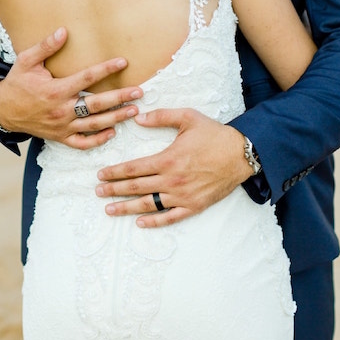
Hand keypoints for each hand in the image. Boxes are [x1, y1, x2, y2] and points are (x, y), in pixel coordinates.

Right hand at [0, 27, 142, 148]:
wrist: (2, 111)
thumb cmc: (17, 83)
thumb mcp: (26, 61)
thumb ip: (45, 47)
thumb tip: (63, 31)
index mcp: (55, 90)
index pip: (86, 78)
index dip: (106, 69)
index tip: (123, 62)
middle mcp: (61, 110)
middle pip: (96, 104)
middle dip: (120, 98)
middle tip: (139, 92)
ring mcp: (62, 126)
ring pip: (93, 124)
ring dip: (115, 118)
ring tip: (133, 111)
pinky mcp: (60, 137)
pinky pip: (82, 143)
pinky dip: (97, 140)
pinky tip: (112, 133)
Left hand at [95, 108, 252, 225]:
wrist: (241, 154)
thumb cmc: (214, 134)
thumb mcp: (188, 117)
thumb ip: (161, 116)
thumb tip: (139, 117)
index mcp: (168, 159)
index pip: (134, 168)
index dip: (115, 172)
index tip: (101, 174)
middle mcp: (172, 180)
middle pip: (137, 187)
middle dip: (115, 190)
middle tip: (98, 192)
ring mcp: (183, 195)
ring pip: (149, 205)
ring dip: (127, 208)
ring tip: (110, 209)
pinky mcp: (194, 205)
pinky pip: (170, 217)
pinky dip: (155, 221)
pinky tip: (140, 223)